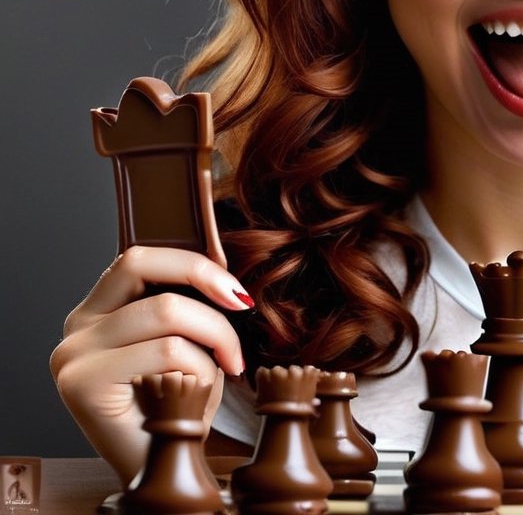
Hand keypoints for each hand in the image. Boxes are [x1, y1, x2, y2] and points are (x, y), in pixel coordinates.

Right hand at [50, 246, 253, 484]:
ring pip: (167, 313)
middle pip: (144, 268)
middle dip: (207, 283)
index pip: (137, 258)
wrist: (159, 471)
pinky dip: (200, 369)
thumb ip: (185, 301)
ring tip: (223, 368)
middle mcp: (76, 327)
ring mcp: (73, 355)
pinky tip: (195, 395)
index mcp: (97, 310)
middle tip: (243, 307)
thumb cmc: (176, 404)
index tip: (233, 285)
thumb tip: (223, 268)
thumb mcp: (180, 341)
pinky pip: (167, 353)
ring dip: (213, 338)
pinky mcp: (82, 384)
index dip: (191, 262)